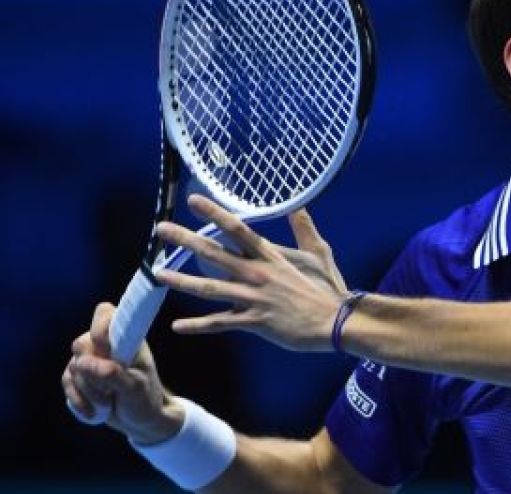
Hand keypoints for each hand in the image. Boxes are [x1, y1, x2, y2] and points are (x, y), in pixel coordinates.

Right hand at [62, 303, 184, 443]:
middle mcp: (106, 344)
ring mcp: (91, 358)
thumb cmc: (144, 399)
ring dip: (88, 390)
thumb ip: (112, 374)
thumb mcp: (134, 389)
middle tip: (110, 388)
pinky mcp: (79, 375)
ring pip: (73, 367)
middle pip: (81, 344)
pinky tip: (94, 412)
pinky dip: (78, 398)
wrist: (140, 420)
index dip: (99, 329)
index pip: (105, 314)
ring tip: (109, 401)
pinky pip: (67, 381)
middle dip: (92, 372)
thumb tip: (83, 363)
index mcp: (126, 338)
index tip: (106, 349)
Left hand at [153, 194, 348, 351]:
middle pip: (214, 253)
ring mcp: (253, 299)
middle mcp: (257, 274)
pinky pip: (220, 323)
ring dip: (181, 281)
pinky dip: (198, 326)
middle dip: (185, 239)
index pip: (237, 229)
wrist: (334, 322)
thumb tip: (300, 204)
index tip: (193, 201)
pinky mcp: (254, 322)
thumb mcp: (319, 253)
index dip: (214, 213)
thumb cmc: (327, 288)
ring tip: (158, 274)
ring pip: (209, 288)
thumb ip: (304, 229)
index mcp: (270, 257)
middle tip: (161, 228)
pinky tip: (178, 327)